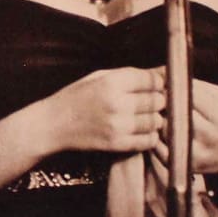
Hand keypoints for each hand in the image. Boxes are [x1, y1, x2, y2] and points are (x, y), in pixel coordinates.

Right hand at [43, 67, 165, 152]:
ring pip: (156, 121)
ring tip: (143, 116)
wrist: (54, 124)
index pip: (153, 80)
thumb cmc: (77, 97)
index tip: (154, 85)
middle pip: (157, 100)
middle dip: (157, 100)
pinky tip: (140, 130)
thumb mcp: (100, 77)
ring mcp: (118, 125)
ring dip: (154, 118)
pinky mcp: (117, 144)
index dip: (158, 82)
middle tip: (149, 101)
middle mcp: (117, 103)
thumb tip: (163, 72)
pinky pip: (148, 140)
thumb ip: (132, 75)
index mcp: (112, 82)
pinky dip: (149, 136)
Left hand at [155, 80, 217, 178]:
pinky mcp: (187, 167)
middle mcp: (211, 137)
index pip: (190, 96)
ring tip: (158, 113)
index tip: (165, 83)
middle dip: (163, 103)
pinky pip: (161, 149)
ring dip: (158, 120)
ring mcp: (199, 154)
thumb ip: (198, 87)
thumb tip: (169, 76)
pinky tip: (160, 131)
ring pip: (165, 131)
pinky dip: (157, 138)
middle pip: (175, 114)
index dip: (174, 87)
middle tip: (156, 98)